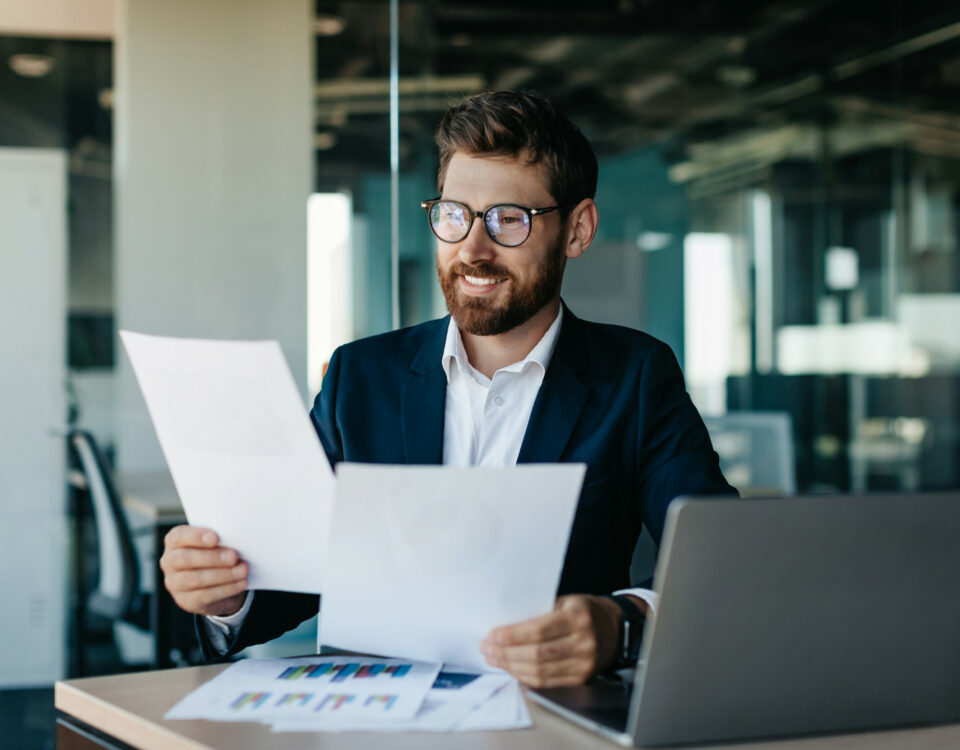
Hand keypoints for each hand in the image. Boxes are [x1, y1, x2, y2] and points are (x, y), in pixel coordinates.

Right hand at [159, 525, 248, 616]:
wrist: (217, 584)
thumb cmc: (216, 555)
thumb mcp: (216, 544)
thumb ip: (220, 540)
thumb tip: (236, 539)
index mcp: (175, 542)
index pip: (179, 536)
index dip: (196, 536)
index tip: (216, 538)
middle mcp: (169, 562)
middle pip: (184, 558)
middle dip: (212, 557)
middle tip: (234, 556)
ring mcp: (174, 583)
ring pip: (194, 579)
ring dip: (222, 574)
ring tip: (243, 570)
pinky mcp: (186, 600)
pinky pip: (205, 595)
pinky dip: (226, 589)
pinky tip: (241, 583)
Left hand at [480, 594, 624, 687]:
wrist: (615, 628)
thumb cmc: (584, 611)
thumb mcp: (565, 601)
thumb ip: (539, 611)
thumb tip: (505, 623)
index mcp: (578, 617)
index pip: (538, 631)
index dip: (511, 636)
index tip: (492, 635)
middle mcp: (583, 642)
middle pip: (536, 654)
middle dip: (506, 653)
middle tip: (487, 648)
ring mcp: (584, 663)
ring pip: (539, 672)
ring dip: (511, 667)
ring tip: (494, 659)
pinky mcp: (581, 678)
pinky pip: (547, 682)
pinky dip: (526, 677)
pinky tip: (512, 669)